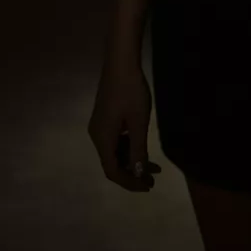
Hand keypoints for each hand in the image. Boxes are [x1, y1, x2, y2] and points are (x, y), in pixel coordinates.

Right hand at [88, 61, 161, 192]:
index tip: (147, 187)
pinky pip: (115, 140)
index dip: (129, 182)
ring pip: (115, 151)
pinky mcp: (105, 117)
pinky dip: (128, 147)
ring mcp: (99, 125)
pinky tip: (142, 146)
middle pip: (113, 163)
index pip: (112, 171)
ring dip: (132, 160)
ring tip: (154, 167)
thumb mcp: (139, 122)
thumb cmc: (131, 92)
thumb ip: (138, 150)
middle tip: (153, 181)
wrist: (121, 62)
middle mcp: (97, 135)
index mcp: (102, 139)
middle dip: (133, 173)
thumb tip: (138, 174)